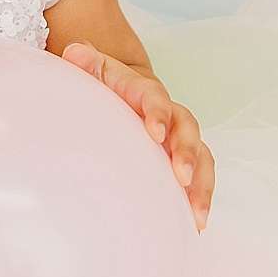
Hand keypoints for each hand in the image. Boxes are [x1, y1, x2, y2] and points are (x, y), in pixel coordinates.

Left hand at [60, 42, 214, 230]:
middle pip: (188, 128)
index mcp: (145, 92)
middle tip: (182, 177)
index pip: (156, 98)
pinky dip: (201, 197)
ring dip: (202, 184)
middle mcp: (169, 113)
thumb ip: (86, 63)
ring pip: (202, 155)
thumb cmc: (103, 84)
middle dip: (188, 152)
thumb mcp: (92, 70)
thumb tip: (75, 52)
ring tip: (197, 215)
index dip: (159, 113)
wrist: (121, 92)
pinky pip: (200, 175)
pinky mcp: (180, 158)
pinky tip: (197, 224)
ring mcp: (179, 137)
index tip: (155, 133)